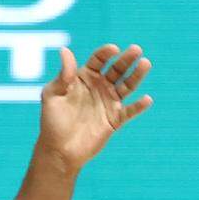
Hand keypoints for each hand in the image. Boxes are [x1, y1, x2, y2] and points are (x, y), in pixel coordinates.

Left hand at [37, 44, 152, 170]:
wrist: (58, 150)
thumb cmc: (52, 121)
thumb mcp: (52, 95)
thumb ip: (63, 75)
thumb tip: (65, 50)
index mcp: (83, 78)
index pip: (98, 60)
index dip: (105, 53)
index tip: (113, 49)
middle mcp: (99, 87)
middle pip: (116, 69)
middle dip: (126, 59)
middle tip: (136, 49)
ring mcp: (108, 102)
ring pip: (127, 85)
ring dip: (137, 75)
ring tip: (145, 63)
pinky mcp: (115, 119)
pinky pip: (130, 111)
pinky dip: (139, 106)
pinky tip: (146, 99)